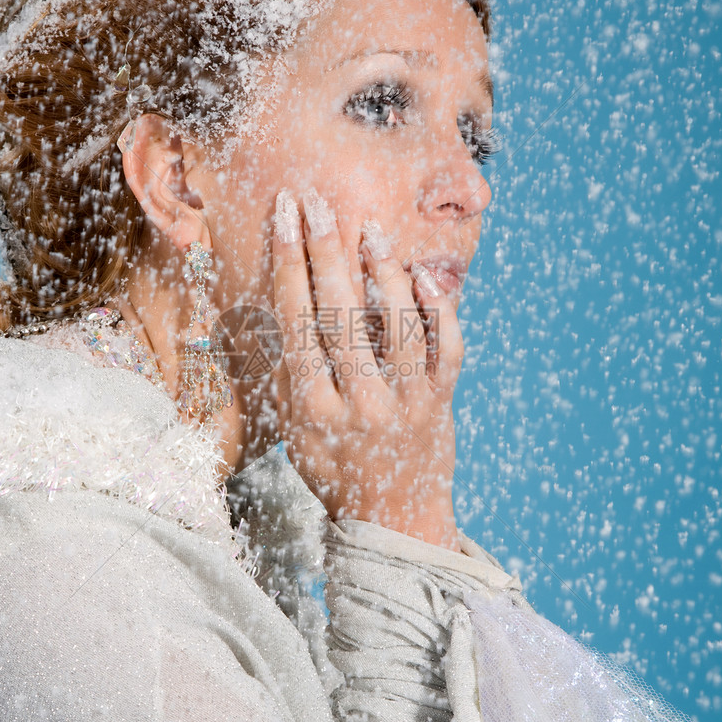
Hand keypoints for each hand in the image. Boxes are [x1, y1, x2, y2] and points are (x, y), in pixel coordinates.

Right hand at [272, 188, 463, 550]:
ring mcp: (405, 402)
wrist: (392, 520)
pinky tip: (422, 276)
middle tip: (317, 201)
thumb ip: (285, 369)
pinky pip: (447, 349)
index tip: (283, 214)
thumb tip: (273, 300)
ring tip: (371, 228)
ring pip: (397, 325)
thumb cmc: (333, 469)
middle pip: (339, 313)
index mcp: (312, 407)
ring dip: (383, 272)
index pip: (295, 319)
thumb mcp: (293, 427)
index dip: (288, 261)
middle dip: (325, 250)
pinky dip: (440, 310)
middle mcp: (359, 402)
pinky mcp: (442, 402)